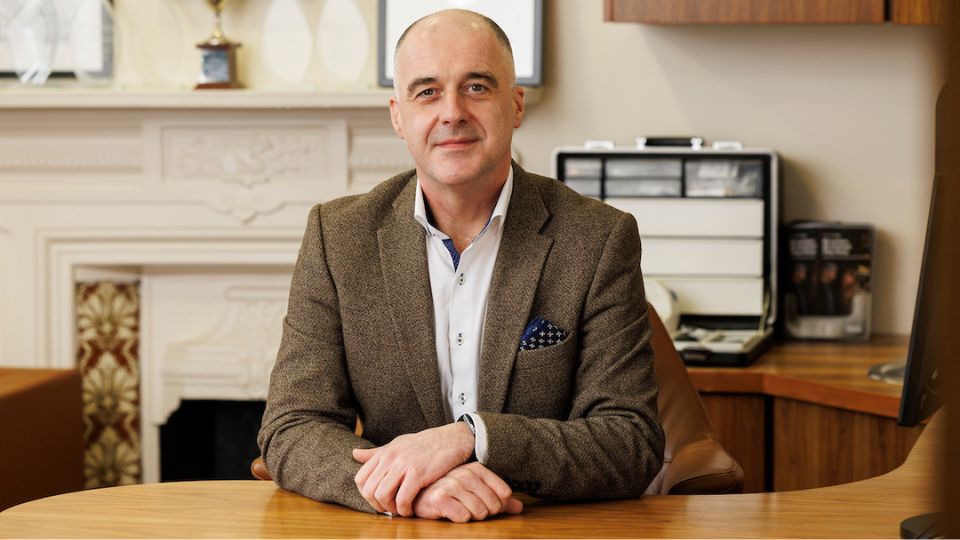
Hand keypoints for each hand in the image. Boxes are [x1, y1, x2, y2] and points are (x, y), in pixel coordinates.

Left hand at [353, 422, 474, 514]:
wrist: (451, 439)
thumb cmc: (424, 444)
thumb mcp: (398, 444)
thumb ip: (376, 453)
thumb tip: (354, 454)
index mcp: (384, 453)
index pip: (360, 479)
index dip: (367, 494)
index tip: (379, 500)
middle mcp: (390, 458)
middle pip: (369, 490)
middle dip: (377, 505)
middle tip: (389, 509)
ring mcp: (403, 465)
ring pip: (382, 495)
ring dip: (390, 509)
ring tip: (400, 510)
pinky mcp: (418, 474)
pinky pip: (402, 499)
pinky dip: (404, 510)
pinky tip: (410, 510)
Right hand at [412, 462, 523, 522]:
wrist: (419, 496)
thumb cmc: (450, 495)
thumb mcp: (476, 494)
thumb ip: (499, 500)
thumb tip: (519, 508)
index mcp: (475, 469)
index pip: (502, 491)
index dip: (501, 505)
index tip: (495, 508)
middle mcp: (464, 474)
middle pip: (492, 503)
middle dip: (488, 513)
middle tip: (476, 512)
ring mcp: (451, 485)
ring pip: (478, 510)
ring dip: (474, 517)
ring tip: (465, 512)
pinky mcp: (440, 498)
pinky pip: (462, 515)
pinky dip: (461, 518)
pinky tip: (454, 513)